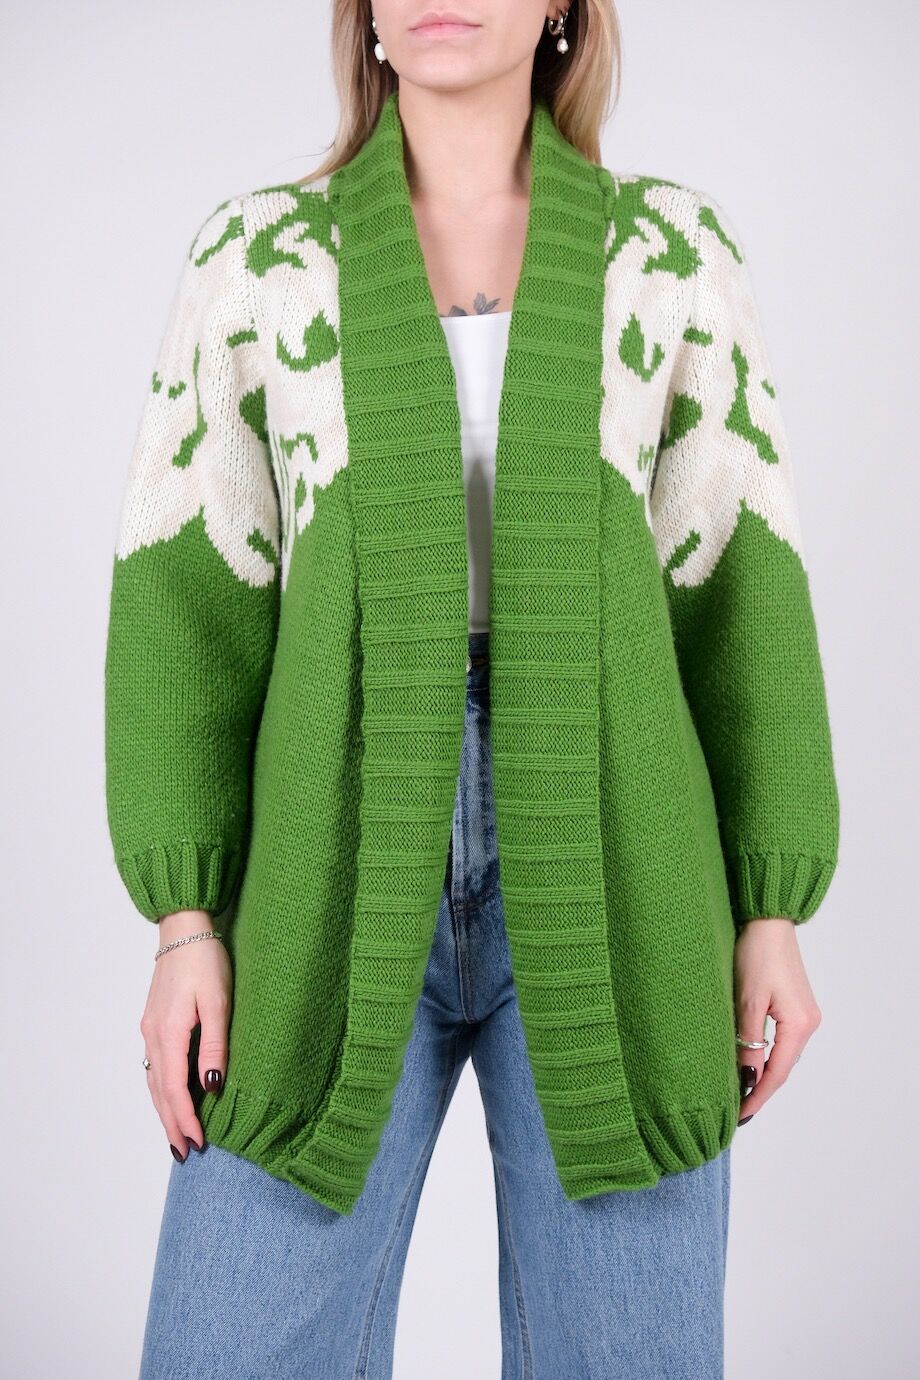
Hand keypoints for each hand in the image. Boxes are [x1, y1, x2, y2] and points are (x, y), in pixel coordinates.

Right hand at [139, 909, 231, 1160]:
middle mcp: (153, 1035)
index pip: (175, 1089)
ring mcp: (150, 1028)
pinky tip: (171, 1098)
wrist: (184, 930)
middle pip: (160, 1091)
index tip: (198, 1142)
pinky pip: (155, 1066)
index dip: (186, 1118)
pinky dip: (162, 1089)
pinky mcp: (154, 1022)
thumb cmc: (206, 961)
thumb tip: (212, 1085)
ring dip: (164, 1110)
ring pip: (154, 1080)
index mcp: (169, 1033)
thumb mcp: (219, 1002)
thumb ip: (215, 1044)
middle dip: (171, 1124)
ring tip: (176, 1135)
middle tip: (184, 1154)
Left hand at [733, 918, 821, 1124]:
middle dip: (760, 1088)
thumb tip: (747, 1079)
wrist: (768, 922)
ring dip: (763, 1071)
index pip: (777, 1074)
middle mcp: (808, 1024)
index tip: (740, 1115)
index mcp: (799, 1025)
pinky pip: (783, 1040)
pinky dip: (768, 1054)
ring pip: (783, 1054)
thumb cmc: (756, 954)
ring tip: (739, 1089)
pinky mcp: (798, 1006)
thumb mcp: (747, 1002)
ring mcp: (805, 1014)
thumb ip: (748, 1043)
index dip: (758, 1096)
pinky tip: (751, 1060)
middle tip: (736, 1108)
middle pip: (783, 1067)